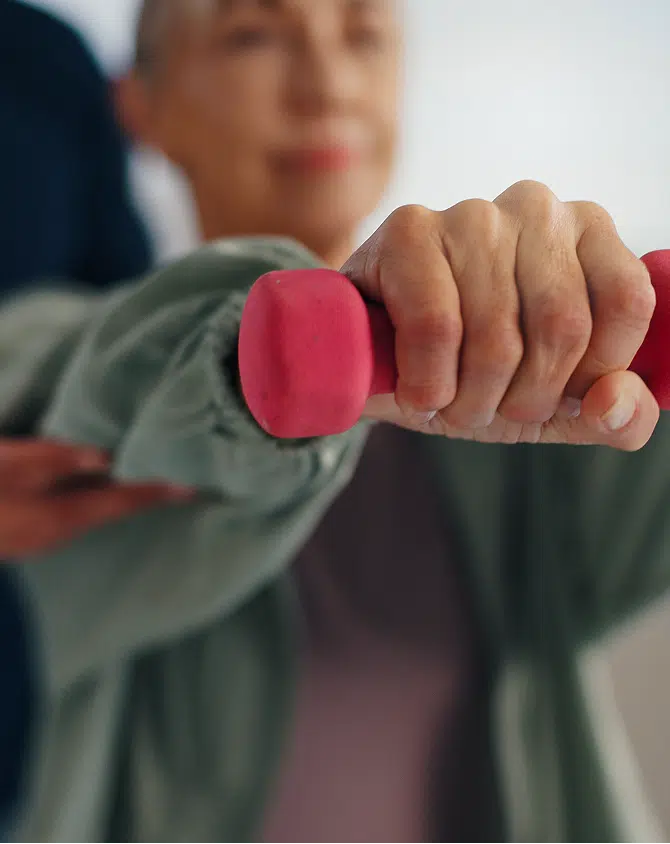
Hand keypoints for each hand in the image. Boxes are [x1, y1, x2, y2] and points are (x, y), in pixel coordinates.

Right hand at [0, 439, 193, 558]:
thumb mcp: (13, 465)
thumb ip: (59, 460)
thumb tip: (106, 457)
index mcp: (62, 517)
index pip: (124, 502)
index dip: (157, 492)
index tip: (193, 489)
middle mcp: (58, 533)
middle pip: (112, 509)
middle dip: (143, 494)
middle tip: (177, 478)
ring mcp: (41, 537)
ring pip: (91, 511)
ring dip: (116, 495)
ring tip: (144, 476)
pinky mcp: (26, 532)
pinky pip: (71, 512)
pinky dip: (89, 496)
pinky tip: (90, 481)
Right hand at [342, 180, 658, 449]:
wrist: (382, 363)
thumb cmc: (475, 373)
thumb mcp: (557, 407)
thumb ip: (617, 417)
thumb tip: (614, 404)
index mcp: (590, 233)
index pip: (627, 301)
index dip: (591, 373)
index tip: (554, 396)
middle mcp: (538, 208)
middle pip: (562, 326)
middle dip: (525, 399)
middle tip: (490, 410)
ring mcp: (472, 215)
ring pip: (497, 337)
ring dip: (471, 402)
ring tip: (450, 402)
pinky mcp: (409, 229)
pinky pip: (435, 327)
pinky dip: (428, 383)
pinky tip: (418, 391)